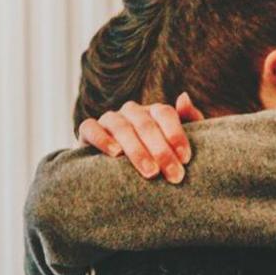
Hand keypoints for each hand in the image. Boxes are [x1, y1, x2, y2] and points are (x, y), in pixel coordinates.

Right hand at [76, 92, 203, 182]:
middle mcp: (131, 111)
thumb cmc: (154, 159)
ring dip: (137, 150)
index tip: (185, 159)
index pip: (165, 114)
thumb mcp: (175, 144)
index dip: (176, 134)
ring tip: (151, 172)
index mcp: (153, 112)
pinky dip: (102, 138)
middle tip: (174, 175)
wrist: (114, 177)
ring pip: (121, 127)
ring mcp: (109, 119)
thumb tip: (184, 97)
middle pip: (146, 124)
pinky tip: (115, 153)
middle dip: (162, 151)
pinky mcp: (87, 131)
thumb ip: (188, 121)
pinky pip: (90, 128)